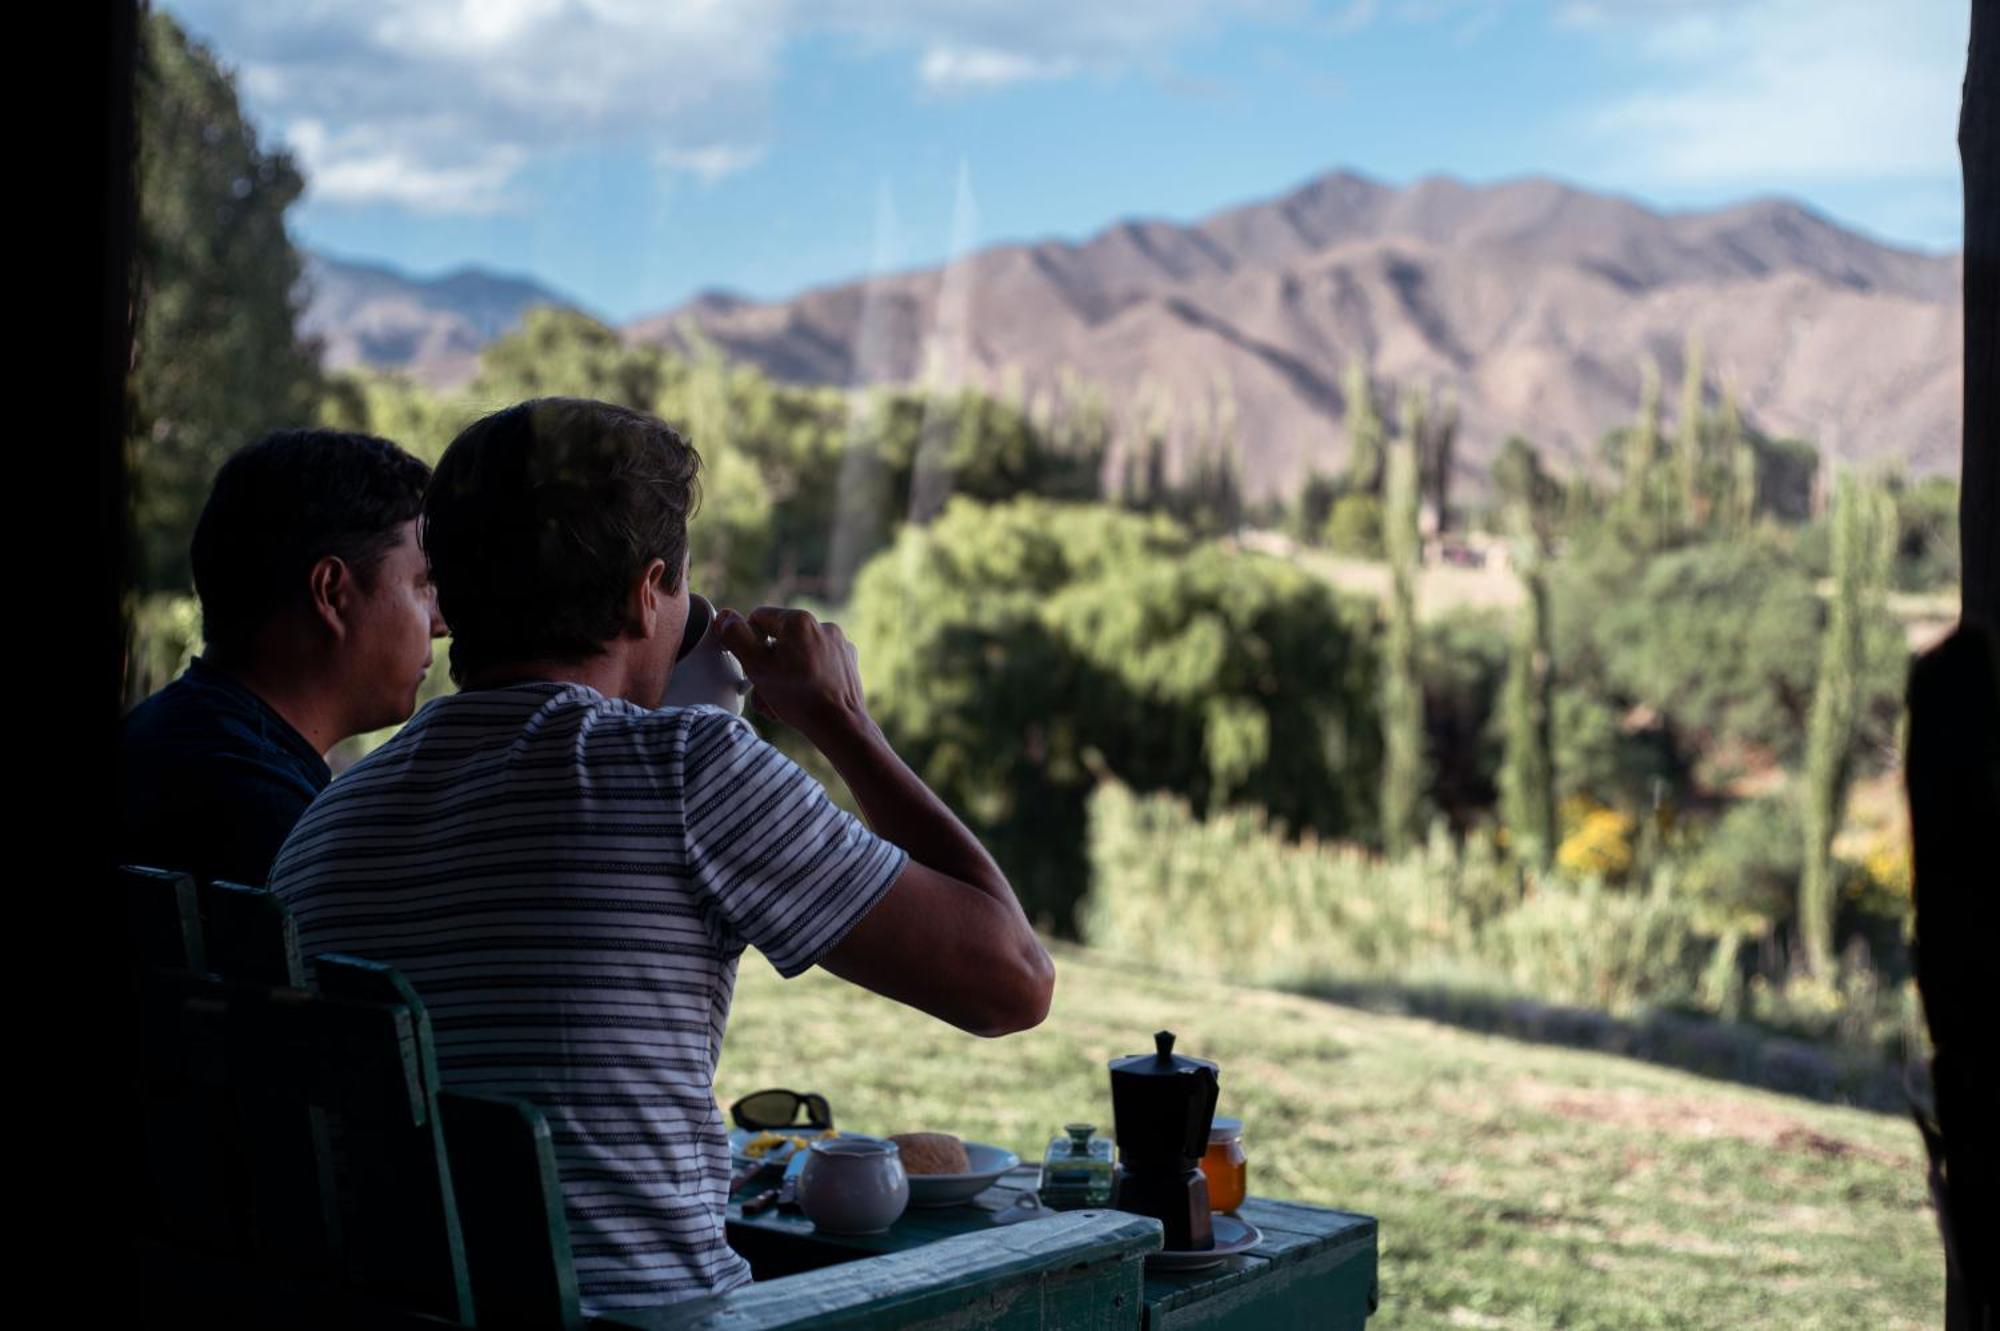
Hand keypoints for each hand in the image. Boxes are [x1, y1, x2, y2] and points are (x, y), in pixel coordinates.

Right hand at [715, 605, 873, 742]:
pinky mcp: (847, 662)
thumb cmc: (798, 696)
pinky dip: (806, 678)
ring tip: (782, 702)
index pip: (758, 618)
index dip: (748, 642)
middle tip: (765, 691)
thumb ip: (736, 637)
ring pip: (798, 654)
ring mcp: (838, 644)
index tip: (751, 667)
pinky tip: (802, 699)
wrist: (841, 725)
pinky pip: (817, 664)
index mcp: (799, 620)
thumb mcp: (756, 666)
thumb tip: (725, 616)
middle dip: (767, 665)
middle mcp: (823, 625)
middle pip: (779, 639)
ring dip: (784, 675)